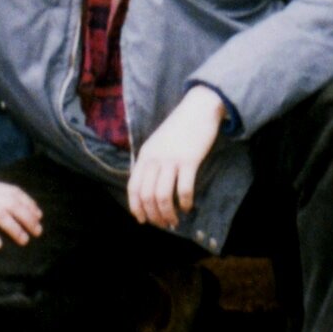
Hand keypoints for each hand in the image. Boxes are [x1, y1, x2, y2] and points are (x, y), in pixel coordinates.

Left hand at [127, 86, 226, 228]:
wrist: (199, 108)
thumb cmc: (179, 128)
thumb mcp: (157, 143)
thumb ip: (150, 162)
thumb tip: (149, 188)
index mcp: (145, 155)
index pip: (133, 187)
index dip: (136, 207)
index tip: (143, 220)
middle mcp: (154, 158)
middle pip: (147, 196)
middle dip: (153, 215)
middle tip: (163, 224)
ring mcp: (171, 159)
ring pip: (162, 196)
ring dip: (167, 213)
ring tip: (174, 220)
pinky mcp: (189, 160)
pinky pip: (184, 189)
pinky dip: (184, 202)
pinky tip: (187, 206)